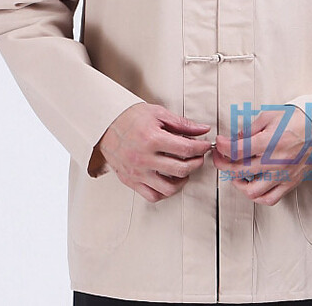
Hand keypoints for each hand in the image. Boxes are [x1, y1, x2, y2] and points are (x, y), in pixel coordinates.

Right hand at [89, 102, 212, 202]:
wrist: (106, 124)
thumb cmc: (130, 117)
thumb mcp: (158, 114)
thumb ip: (182, 124)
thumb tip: (202, 129)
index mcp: (152, 139)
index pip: (186, 149)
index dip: (201, 148)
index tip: (205, 146)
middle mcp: (144, 158)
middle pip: (181, 169)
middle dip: (196, 163)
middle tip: (198, 157)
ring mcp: (137, 172)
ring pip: (168, 188)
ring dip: (183, 180)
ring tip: (185, 170)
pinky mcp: (130, 181)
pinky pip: (152, 196)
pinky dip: (165, 192)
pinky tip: (169, 180)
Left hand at [212, 105, 311, 205]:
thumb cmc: (297, 120)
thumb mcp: (269, 116)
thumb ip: (249, 129)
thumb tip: (236, 139)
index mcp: (268, 143)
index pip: (236, 151)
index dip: (222, 147)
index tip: (219, 143)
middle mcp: (275, 163)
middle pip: (238, 171)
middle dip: (223, 164)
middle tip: (221, 157)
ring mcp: (283, 175)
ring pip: (252, 191)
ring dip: (238, 183)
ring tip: (236, 173)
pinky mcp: (290, 183)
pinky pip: (270, 199)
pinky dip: (257, 196)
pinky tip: (253, 185)